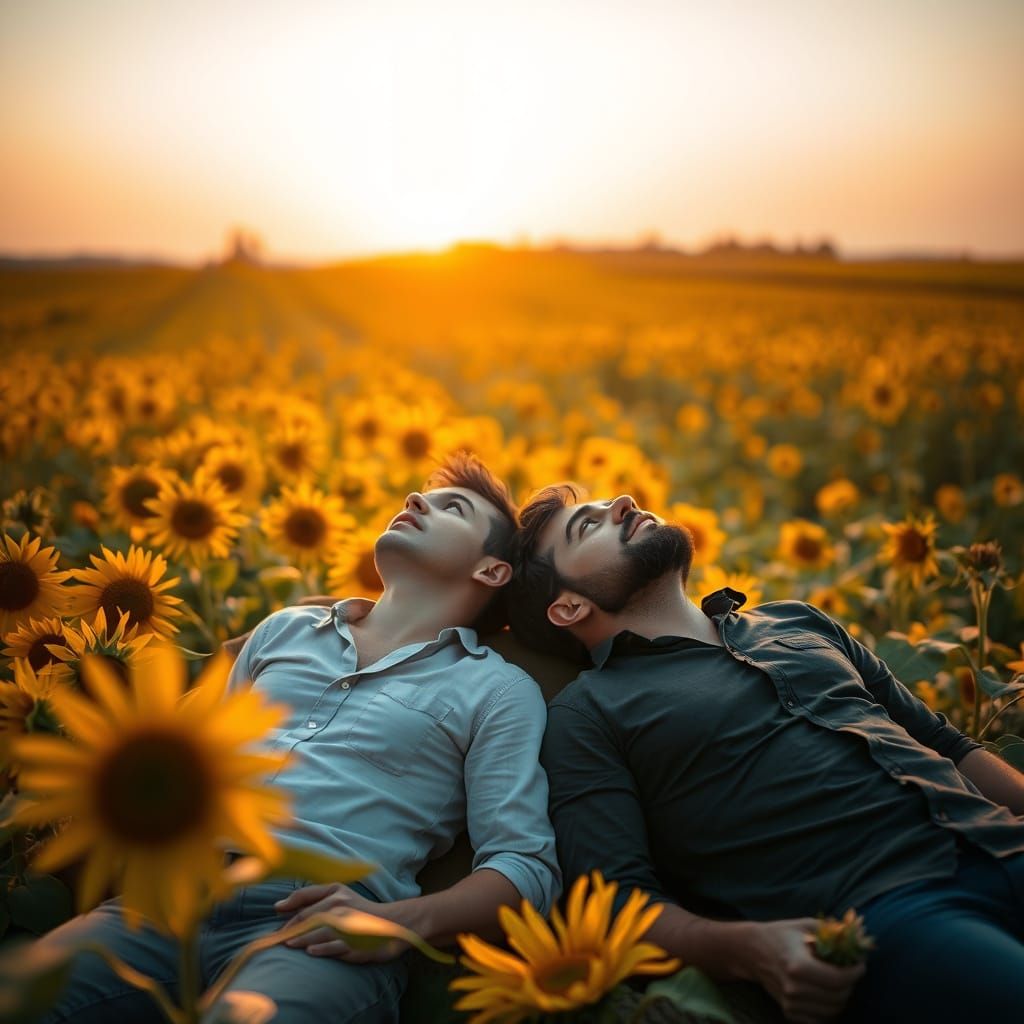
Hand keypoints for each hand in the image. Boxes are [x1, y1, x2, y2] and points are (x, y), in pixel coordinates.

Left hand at [274, 883, 407, 962]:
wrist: (392, 922)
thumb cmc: (360, 909)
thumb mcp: (338, 893)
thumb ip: (310, 896)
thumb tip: (278, 906)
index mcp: (335, 892)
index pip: (305, 900)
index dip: (288, 908)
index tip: (276, 915)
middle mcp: (341, 906)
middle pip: (309, 918)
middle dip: (290, 929)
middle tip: (275, 939)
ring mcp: (348, 926)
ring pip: (319, 933)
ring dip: (302, 939)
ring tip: (289, 945)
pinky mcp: (355, 943)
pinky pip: (336, 946)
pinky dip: (323, 948)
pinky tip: (311, 951)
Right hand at [747, 918, 865, 1022]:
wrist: (752, 951)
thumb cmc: (781, 935)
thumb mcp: (805, 925)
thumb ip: (832, 930)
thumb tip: (861, 936)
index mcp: (797, 965)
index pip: (838, 979)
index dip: (855, 972)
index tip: (861, 964)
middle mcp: (793, 988)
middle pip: (838, 997)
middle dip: (851, 984)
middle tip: (851, 971)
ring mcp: (790, 1003)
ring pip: (832, 1011)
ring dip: (842, 997)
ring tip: (839, 981)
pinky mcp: (788, 1012)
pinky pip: (820, 1020)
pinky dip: (829, 1009)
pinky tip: (826, 993)